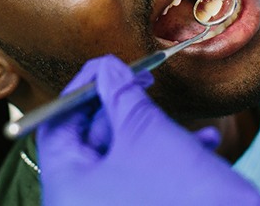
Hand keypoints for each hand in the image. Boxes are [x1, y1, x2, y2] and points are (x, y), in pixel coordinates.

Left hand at [37, 55, 259, 205]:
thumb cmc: (184, 197)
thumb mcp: (145, 132)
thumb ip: (120, 93)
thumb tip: (107, 68)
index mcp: (68, 189)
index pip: (56, 125)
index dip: (80, 90)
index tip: (106, 68)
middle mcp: (82, 204)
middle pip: (89, 138)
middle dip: (122, 107)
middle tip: (142, 82)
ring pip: (122, 155)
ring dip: (155, 130)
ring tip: (183, 120)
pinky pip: (142, 175)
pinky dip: (168, 155)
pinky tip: (203, 142)